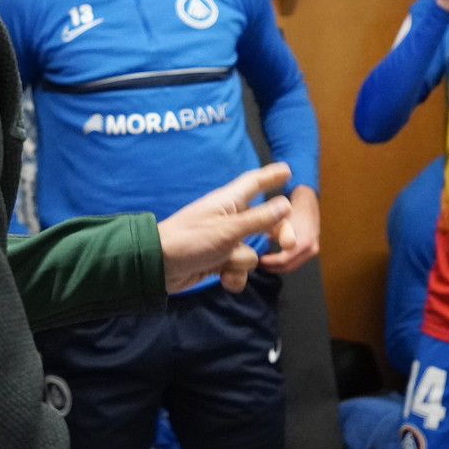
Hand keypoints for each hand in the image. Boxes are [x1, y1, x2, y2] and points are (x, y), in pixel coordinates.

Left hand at [157, 163, 294, 292]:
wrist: (159, 267)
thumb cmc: (189, 241)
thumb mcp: (227, 230)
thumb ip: (258, 219)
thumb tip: (286, 204)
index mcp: (228, 202)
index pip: (254, 184)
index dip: (271, 176)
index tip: (288, 170)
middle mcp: (229, 219)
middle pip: (265, 222)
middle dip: (276, 234)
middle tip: (289, 244)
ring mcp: (225, 242)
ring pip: (252, 252)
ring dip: (240, 262)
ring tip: (222, 261)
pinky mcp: (219, 261)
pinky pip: (240, 270)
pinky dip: (233, 277)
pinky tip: (221, 278)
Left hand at [260, 185, 319, 272]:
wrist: (308, 204)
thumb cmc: (293, 209)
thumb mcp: (281, 219)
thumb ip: (271, 232)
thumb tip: (257, 244)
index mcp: (304, 241)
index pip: (284, 260)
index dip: (269, 262)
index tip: (257, 259)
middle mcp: (311, 249)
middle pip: (288, 267)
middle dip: (271, 267)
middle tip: (256, 262)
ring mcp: (312, 251)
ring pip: (291, 267)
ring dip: (276, 266)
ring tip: (261, 261)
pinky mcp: (310, 251)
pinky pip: (294, 262)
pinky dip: (282, 262)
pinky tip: (270, 257)